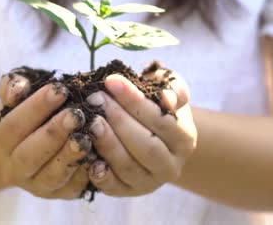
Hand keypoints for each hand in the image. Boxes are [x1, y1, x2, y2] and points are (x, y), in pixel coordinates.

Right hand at [0, 72, 91, 198]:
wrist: (31, 145)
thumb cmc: (29, 113)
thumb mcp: (18, 95)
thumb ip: (14, 86)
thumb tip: (20, 86)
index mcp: (1, 140)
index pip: (14, 125)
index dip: (36, 107)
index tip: (60, 89)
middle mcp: (14, 167)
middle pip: (30, 154)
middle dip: (54, 133)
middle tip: (77, 115)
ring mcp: (36, 185)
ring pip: (51, 176)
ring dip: (69, 156)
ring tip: (87, 137)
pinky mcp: (58, 195)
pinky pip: (71, 189)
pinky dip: (84, 175)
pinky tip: (97, 158)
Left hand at [86, 69, 196, 195]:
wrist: (151, 132)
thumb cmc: (157, 103)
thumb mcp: (169, 88)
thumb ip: (173, 88)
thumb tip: (166, 99)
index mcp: (184, 138)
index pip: (161, 120)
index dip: (135, 100)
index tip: (111, 81)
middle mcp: (171, 165)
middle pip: (146, 146)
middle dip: (119, 120)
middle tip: (96, 99)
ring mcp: (150, 183)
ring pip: (128, 167)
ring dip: (107, 143)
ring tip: (90, 121)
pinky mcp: (128, 192)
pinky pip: (113, 186)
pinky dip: (99, 173)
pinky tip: (87, 153)